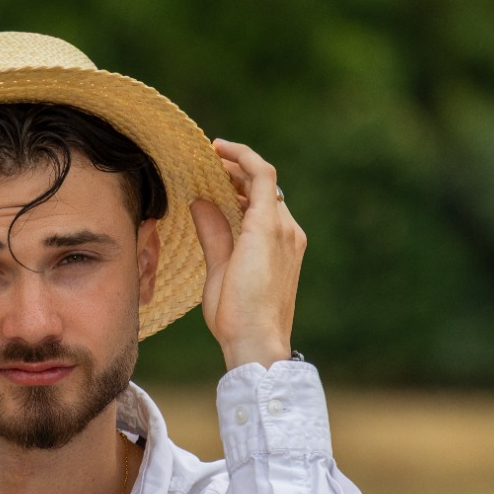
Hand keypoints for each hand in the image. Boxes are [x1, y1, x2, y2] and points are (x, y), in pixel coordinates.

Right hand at [189, 139, 304, 369]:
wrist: (260, 344)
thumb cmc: (235, 312)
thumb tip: (201, 200)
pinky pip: (273, 220)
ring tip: (216, 187)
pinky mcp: (291, 256)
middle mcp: (286, 230)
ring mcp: (292, 243)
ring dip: (245, 190)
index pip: (261, 174)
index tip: (215, 148)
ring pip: (270, 202)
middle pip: (266, 185)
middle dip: (238, 170)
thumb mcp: (217, 270)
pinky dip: (252, 210)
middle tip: (209, 165)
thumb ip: (213, 231)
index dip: (239, 155)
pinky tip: (232, 216)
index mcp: (268, 228)